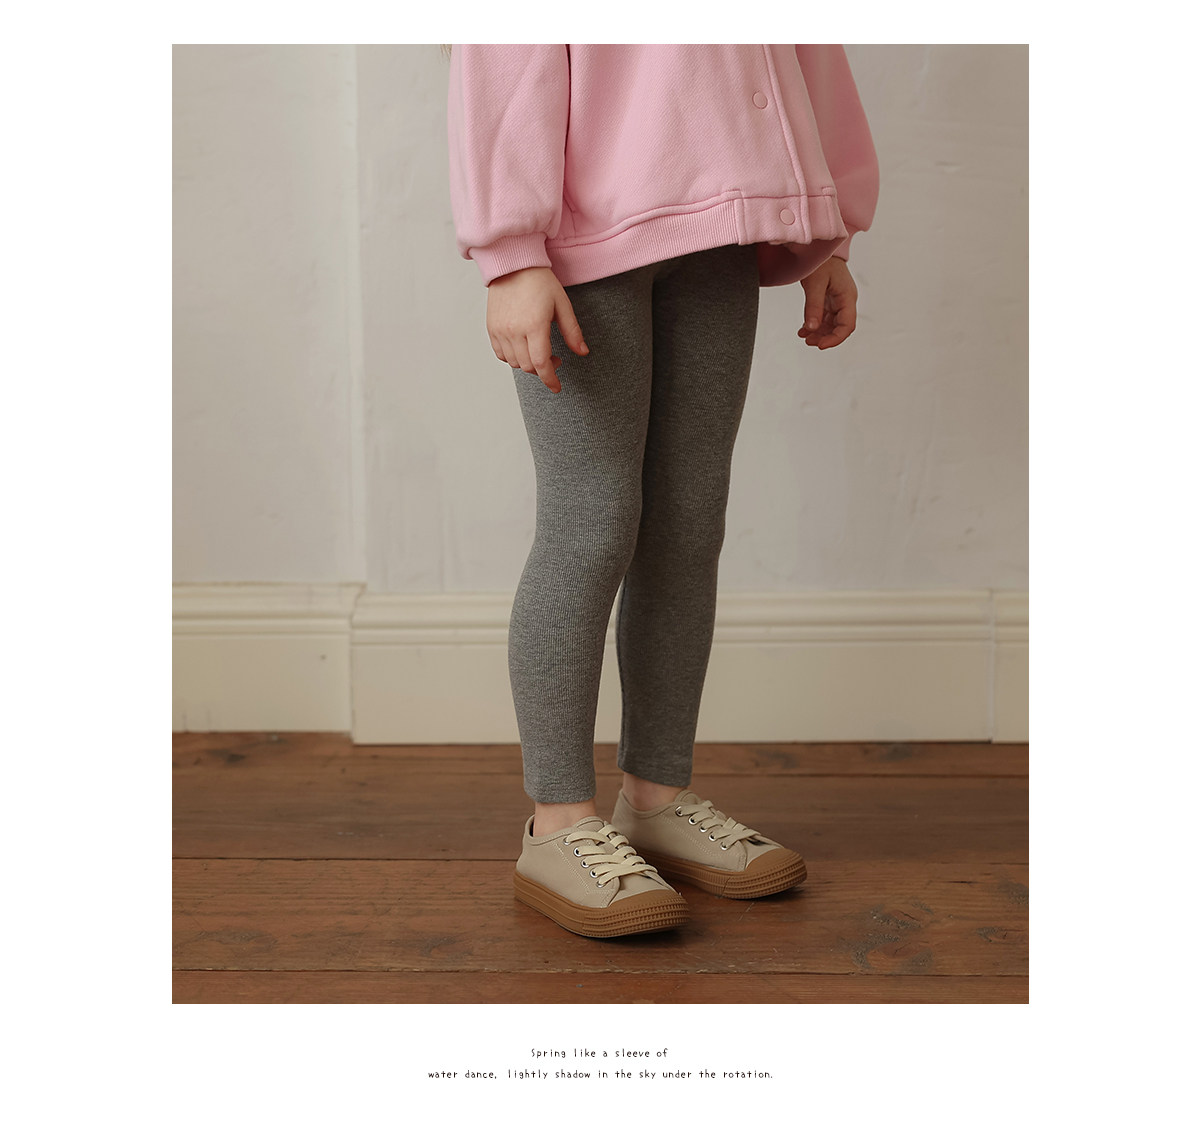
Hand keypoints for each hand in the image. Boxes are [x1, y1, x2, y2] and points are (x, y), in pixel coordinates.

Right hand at [486, 266, 588, 392]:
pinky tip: (523, 348)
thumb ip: (572, 331)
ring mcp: (500, 330)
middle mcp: (514, 330)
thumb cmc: (539, 281)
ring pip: (514, 363)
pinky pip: (501, 354)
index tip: (556, 387)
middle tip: (555, 359)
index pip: (541, 363)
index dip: (550, 379)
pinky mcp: (491, 328)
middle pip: (528, 366)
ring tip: (538, 351)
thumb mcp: (562, 305)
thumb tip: (582, 352)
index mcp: (534, 325)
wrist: (513, 264)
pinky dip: (513, 357)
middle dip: (543, 369)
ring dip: (528, 363)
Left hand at [798, 257, 858, 349]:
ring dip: (819, 333)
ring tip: (804, 337)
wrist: (818, 247)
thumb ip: (813, 306)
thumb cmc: (821, 261)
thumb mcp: (815, 283)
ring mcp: (838, 300)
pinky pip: (825, 318)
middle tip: (808, 342)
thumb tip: (811, 328)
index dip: (835, 338)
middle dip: (825, 337)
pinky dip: (815, 325)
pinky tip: (803, 330)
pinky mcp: (829, 300)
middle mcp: (845, 300)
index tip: (820, 345)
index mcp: (847, 296)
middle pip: (840, 327)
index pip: (847, 325)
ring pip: (831, 324)